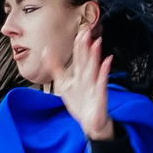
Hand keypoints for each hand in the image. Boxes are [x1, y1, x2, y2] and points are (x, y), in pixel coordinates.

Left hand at [56, 21, 114, 140]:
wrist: (90, 121)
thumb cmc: (79, 102)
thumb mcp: (63, 83)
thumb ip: (55, 66)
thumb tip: (45, 51)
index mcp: (79, 73)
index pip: (79, 56)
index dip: (79, 44)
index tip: (80, 31)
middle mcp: (88, 76)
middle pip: (86, 58)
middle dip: (87, 45)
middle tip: (87, 30)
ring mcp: (94, 84)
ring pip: (94, 67)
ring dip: (95, 55)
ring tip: (96, 42)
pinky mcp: (100, 94)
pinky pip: (102, 81)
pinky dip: (104, 71)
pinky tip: (107, 61)